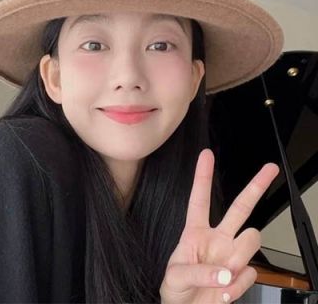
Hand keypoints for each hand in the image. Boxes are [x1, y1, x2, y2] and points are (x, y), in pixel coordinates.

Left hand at [159, 148, 278, 303]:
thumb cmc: (177, 289)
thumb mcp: (175, 277)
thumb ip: (196, 272)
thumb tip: (223, 272)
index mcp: (195, 232)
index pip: (199, 199)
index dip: (203, 176)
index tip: (206, 154)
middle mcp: (217, 238)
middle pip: (240, 207)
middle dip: (255, 186)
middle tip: (270, 169)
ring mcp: (231, 255)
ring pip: (251, 240)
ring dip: (237, 258)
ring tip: (221, 276)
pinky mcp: (242, 274)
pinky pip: (251, 273)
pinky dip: (238, 286)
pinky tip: (225, 289)